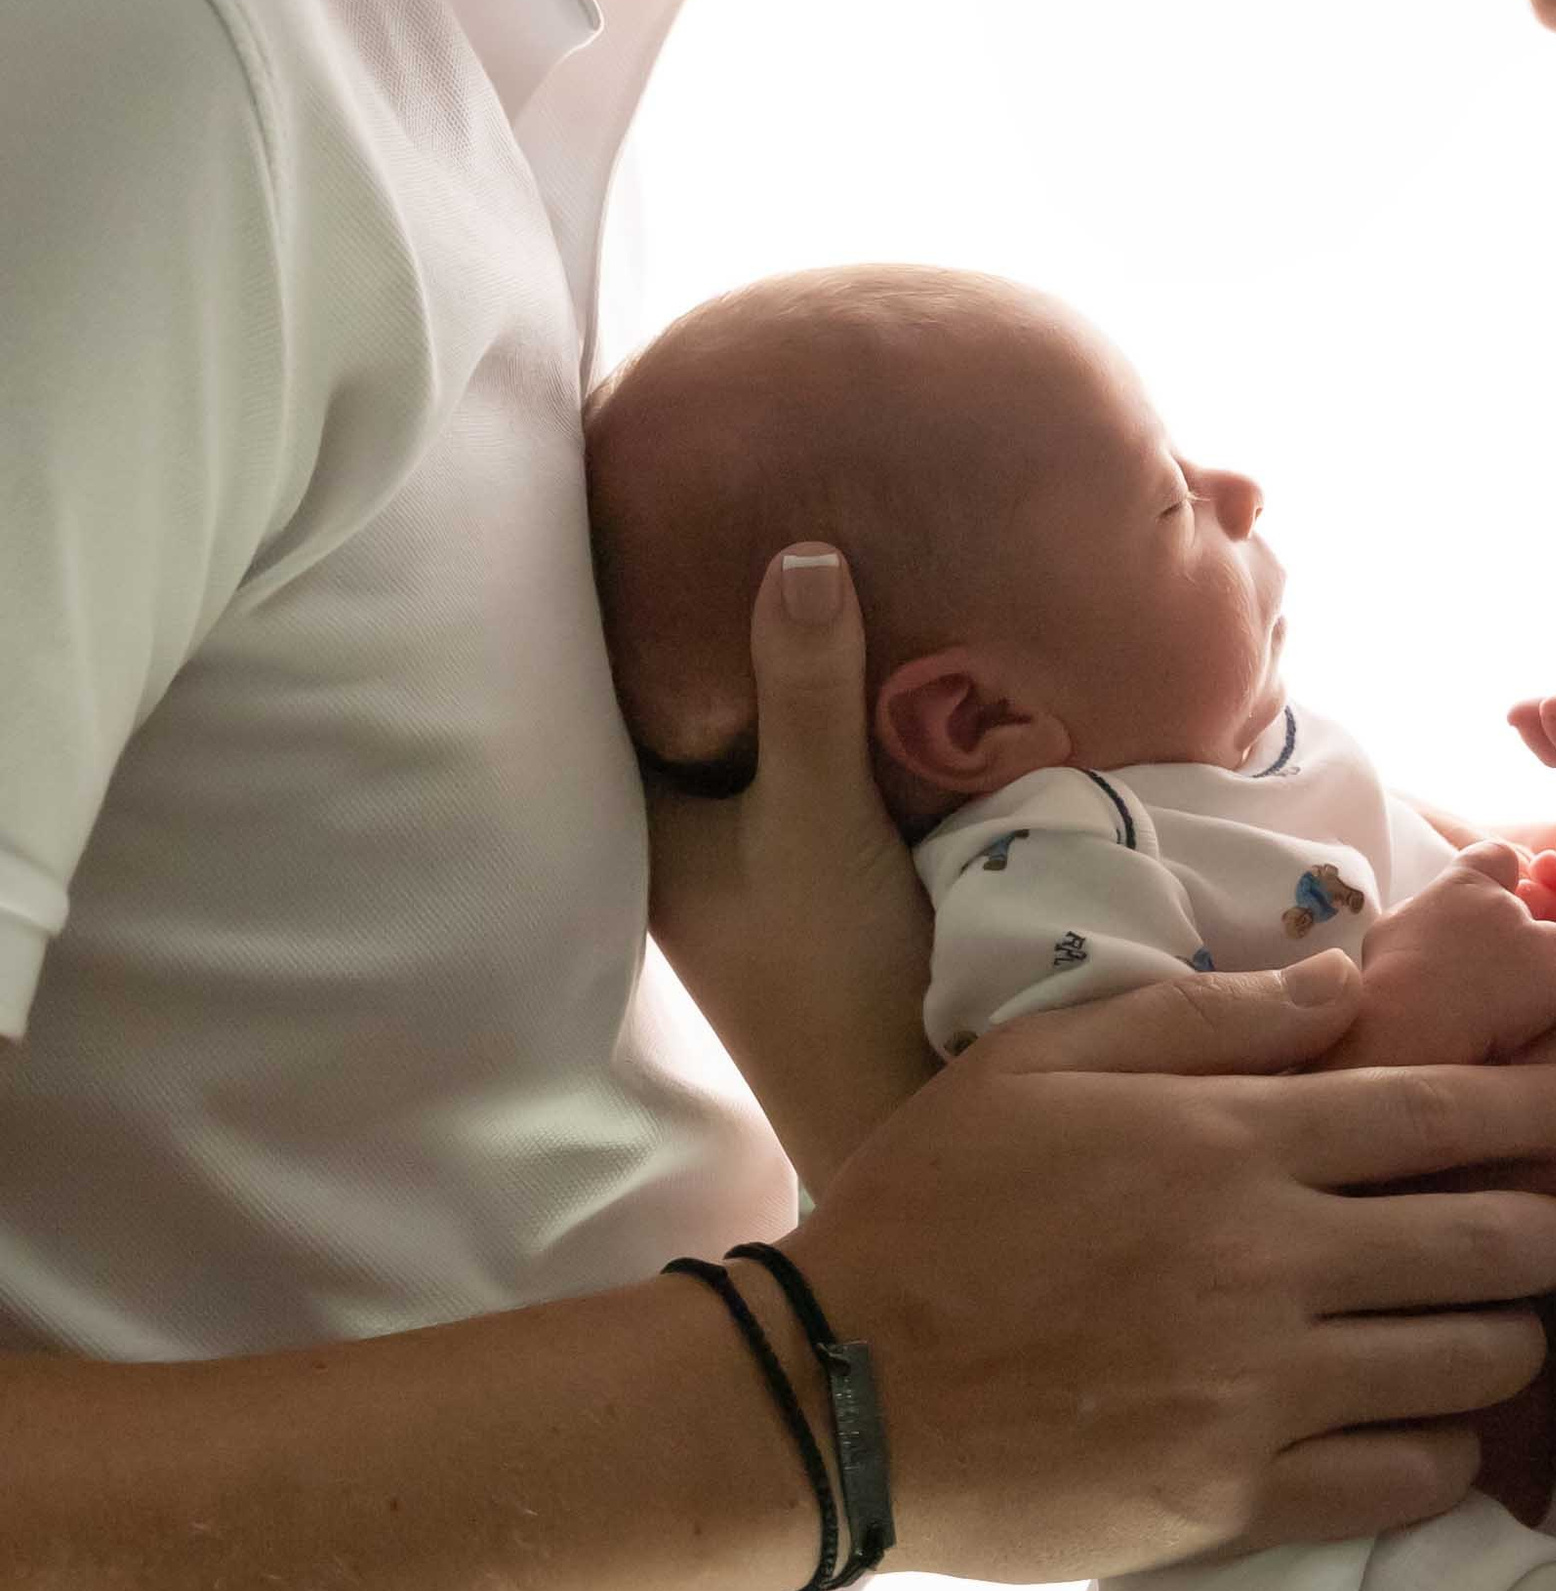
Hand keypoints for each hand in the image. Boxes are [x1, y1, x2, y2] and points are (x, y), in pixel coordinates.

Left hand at [645, 543, 936, 1187]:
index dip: (614, 596)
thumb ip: (805, 689)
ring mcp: (755, 853)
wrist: (917, 1107)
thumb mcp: (817, 817)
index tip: (638, 491)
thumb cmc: (831, 976)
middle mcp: (686, 835)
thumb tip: (800, 547)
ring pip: (756, 726)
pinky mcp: (827, 864)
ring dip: (783, 658)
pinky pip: (819, 754)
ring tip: (816, 529)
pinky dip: (837, 705)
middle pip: (689, 694)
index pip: (603, 684)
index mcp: (642, 826)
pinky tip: (883, 640)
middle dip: (714, 611)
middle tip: (746, 484)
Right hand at [790, 953, 1555, 1579]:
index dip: (1549, 1110)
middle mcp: (1268, 1261)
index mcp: (1230, 1142)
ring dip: (1511, 1340)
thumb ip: (1209, 1017)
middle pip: (1484, 1241)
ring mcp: (1258, 1389)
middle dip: (1555, 1227)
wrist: (841, 1384)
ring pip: (1465, 1365)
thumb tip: (1342, 979)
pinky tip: (1441, 1431)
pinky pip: (1400, 1482)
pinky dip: (1446, 1453)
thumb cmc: (937, 1199)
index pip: (1439, 1114)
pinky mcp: (1233, 1499)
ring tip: (1507, 1326)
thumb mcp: (1050, 1058)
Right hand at [1326, 840, 1555, 1066]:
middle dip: (1517, 938)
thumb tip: (1425, 919)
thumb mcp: (1390, 927)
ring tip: (1516, 1002)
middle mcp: (1507, 906)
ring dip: (1548, 967)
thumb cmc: (1384, 980)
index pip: (1498, 856)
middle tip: (1489, 974)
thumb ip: (1422, 913)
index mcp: (1464, 885)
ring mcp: (1536, 945)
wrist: (1403, 1026)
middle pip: (1530, 908)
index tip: (1487, 904)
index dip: (1500, 878)